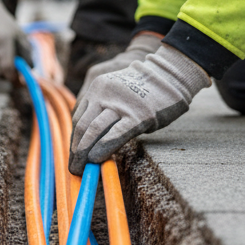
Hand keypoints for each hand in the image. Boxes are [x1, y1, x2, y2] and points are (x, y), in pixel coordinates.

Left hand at [70, 45, 209, 174]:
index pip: (78, 117)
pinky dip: (102, 149)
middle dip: (76, 149)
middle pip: (82, 125)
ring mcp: (120, 104)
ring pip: (94, 130)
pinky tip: (96, 160)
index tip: (74, 154)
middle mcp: (104, 93)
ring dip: (84, 152)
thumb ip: (103, 109)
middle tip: (74, 167)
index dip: (74, 139)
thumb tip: (91, 139)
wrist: (169, 76)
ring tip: (81, 168)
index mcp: (97, 87)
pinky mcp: (137, 115)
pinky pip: (114, 135)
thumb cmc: (145, 90)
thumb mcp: (116, 92)